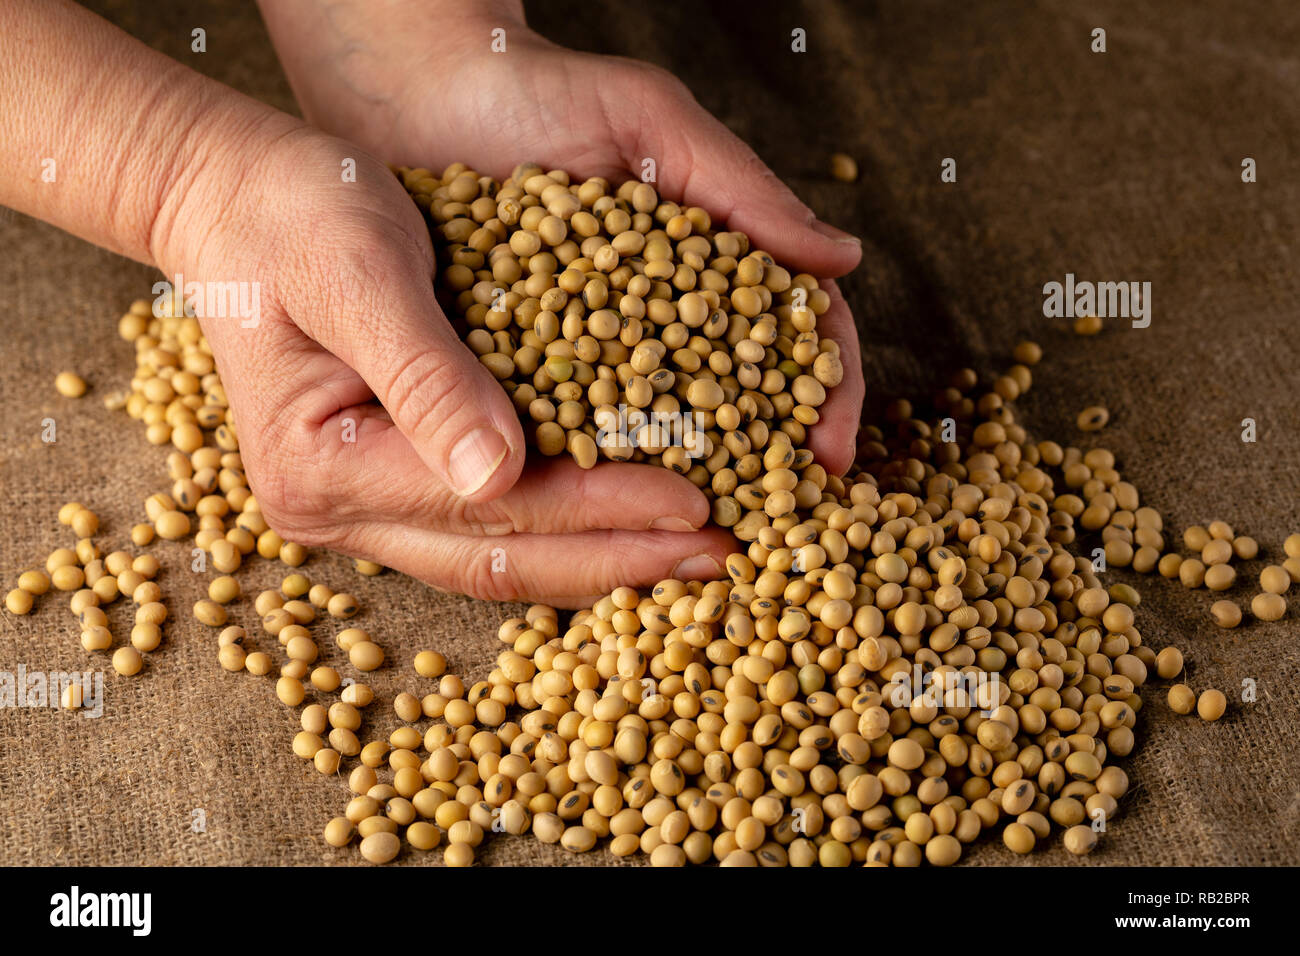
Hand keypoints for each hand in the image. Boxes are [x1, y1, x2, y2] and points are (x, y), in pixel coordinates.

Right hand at [152, 119, 736, 605]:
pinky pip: (492, 529)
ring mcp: (361, 510)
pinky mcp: (392, 487)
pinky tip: (634, 523)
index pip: (489, 506)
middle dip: (618, 559)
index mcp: (320, 469)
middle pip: (501, 559)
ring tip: (695, 553)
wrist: (237, 200)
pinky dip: (568, 530)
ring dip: (602, 559)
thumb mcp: (358, 269)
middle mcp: (335, 512)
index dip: (598, 509)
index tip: (694, 500)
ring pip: (500, 560)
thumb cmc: (291, 212)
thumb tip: (499, 474)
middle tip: (721, 555)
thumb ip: (425, 373)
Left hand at [260, 0, 865, 473]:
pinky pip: (568, 433)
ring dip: (685, 485)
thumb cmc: (541, 90)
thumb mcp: (649, 120)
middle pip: (737, 398)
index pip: (794, 332)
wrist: (416, 93)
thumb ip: (741, 186)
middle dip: (764, 464)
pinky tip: (602, 515)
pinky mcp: (520, 370)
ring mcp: (594, 348)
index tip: (832, 454)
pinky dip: (593, 475)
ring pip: (656, 431)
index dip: (825, 392)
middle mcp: (660, 314)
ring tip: (699, 540)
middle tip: (777, 525)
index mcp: (713, 259)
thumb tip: (844, 260)